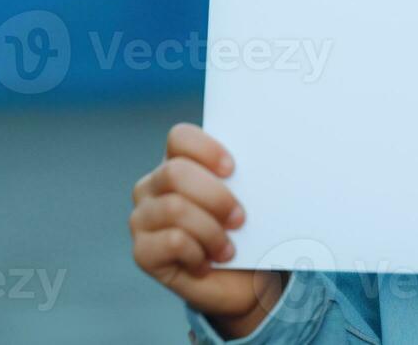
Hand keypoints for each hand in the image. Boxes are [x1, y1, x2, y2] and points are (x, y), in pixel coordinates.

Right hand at [130, 123, 285, 336]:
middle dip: (215, 196)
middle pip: (175, 172)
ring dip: (211, 230)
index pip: (180, 137)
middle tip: (240, 218)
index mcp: (179, 163)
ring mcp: (143, 219)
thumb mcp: (252, 199)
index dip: (206, 149)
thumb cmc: (248, 231)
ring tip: (227, 249)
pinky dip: (198, 253)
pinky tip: (207, 263)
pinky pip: (172, 241)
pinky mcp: (142, 252)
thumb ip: (249, 177)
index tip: (233, 169)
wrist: (244, 280)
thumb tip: (275, 159)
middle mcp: (153, 187)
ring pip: (174, 208)